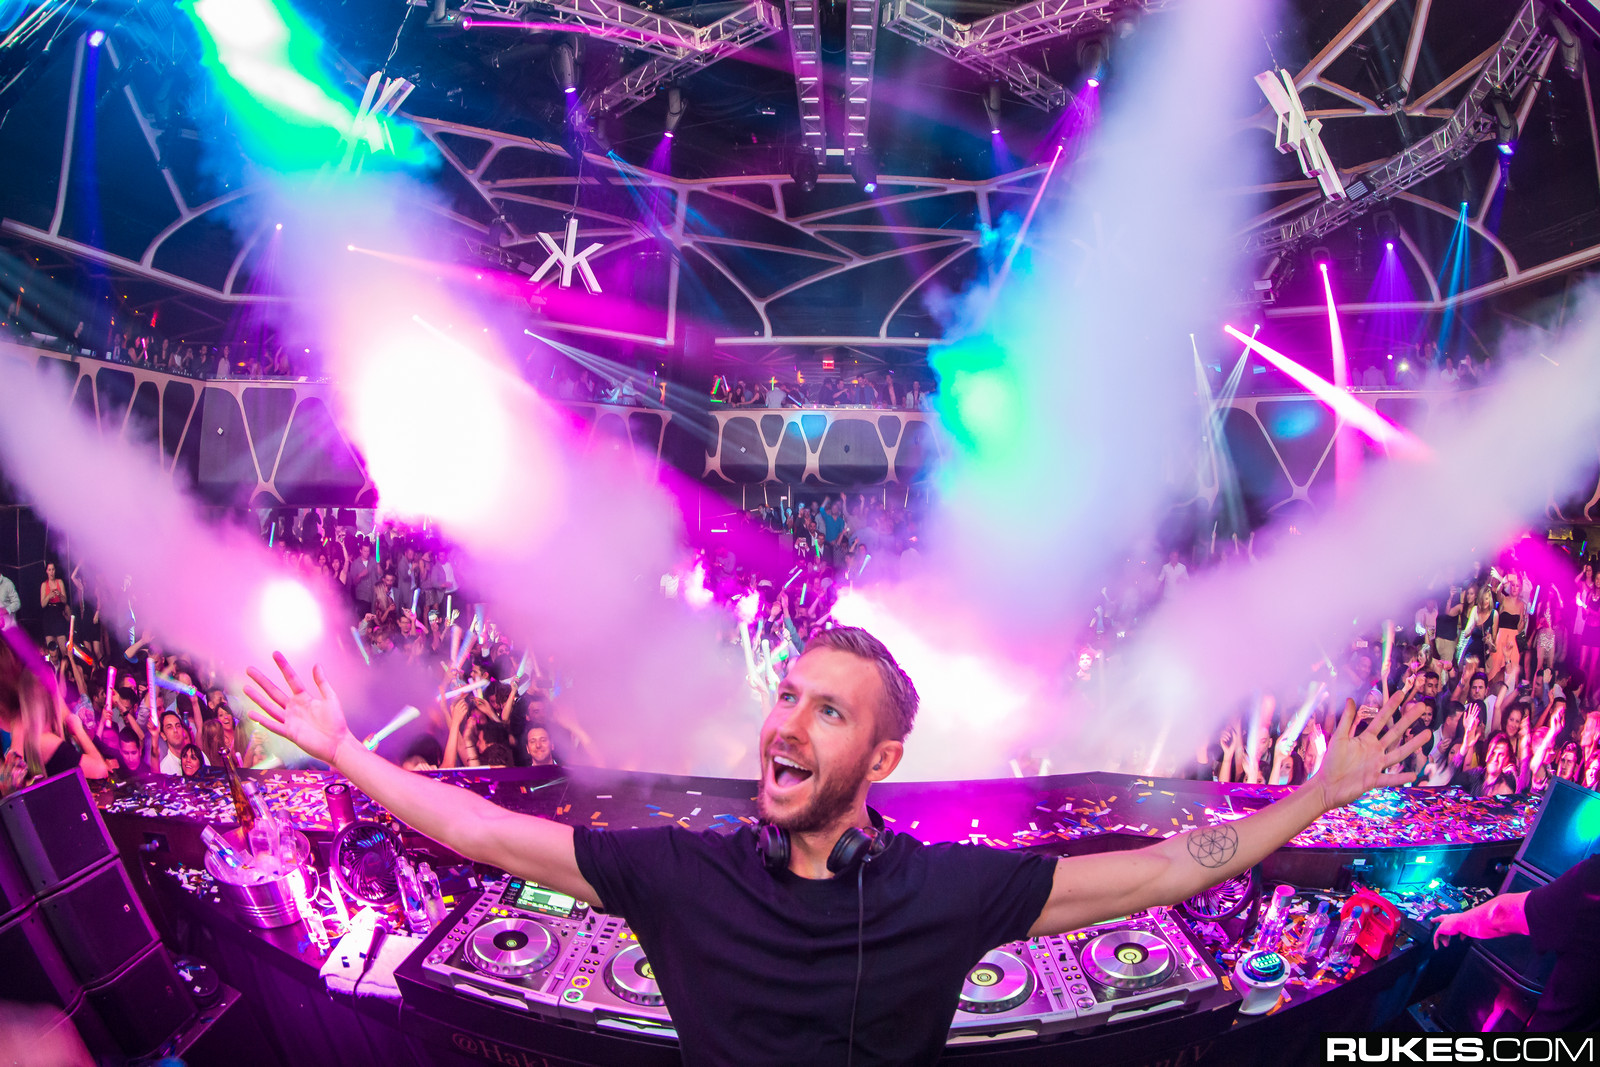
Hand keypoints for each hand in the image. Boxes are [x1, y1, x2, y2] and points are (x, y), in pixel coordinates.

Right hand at [243, 653, 350, 764]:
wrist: (338, 744)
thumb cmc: (336, 722)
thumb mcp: (330, 698)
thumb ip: (322, 682)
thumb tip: (316, 664)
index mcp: (304, 698)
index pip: (291, 679)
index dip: (283, 666)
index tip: (275, 653)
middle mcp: (294, 708)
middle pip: (274, 691)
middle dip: (262, 680)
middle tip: (249, 669)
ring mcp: (290, 720)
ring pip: (270, 707)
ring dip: (257, 698)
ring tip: (245, 687)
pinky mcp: (289, 733)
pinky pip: (273, 726)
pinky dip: (263, 720)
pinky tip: (252, 714)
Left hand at [1311, 698, 1431, 810]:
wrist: (1327, 786)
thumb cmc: (1331, 761)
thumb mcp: (1339, 738)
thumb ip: (1346, 720)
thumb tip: (1350, 699)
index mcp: (1366, 739)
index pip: (1381, 720)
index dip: (1390, 707)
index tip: (1401, 694)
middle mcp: (1375, 751)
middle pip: (1394, 733)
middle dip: (1408, 720)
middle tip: (1422, 707)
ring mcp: (1376, 765)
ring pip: (1398, 754)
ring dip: (1412, 745)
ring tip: (1427, 734)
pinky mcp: (1374, 780)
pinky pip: (1389, 779)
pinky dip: (1400, 777)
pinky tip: (1413, 774)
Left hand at [1431, 910, 1473, 948]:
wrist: (1464, 922)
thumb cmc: (1467, 924)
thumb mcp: (1465, 929)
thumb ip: (1462, 933)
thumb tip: (1461, 939)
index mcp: (1453, 917)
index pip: (1444, 918)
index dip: (1438, 919)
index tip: (1432, 920)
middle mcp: (1447, 919)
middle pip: (1442, 926)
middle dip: (1444, 935)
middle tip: (1447, 941)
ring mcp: (1443, 924)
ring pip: (1440, 932)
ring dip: (1444, 939)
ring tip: (1446, 945)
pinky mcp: (1440, 929)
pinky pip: (1436, 936)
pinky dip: (1436, 942)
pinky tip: (1436, 947)